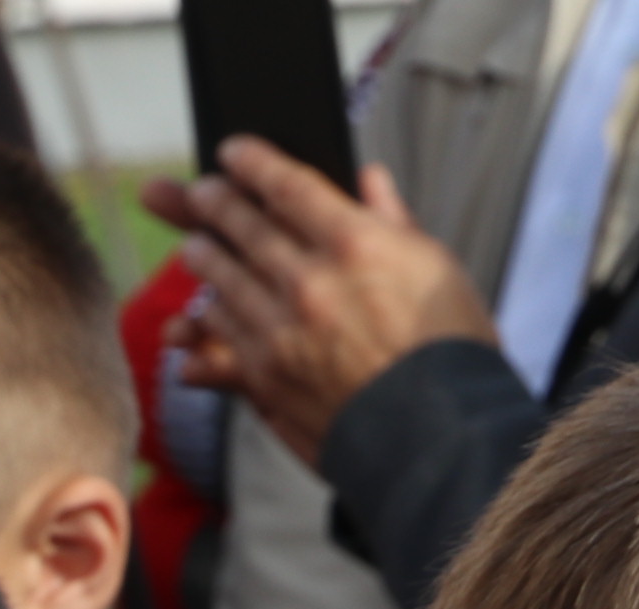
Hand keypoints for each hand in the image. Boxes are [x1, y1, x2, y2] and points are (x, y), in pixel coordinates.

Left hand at [144, 145, 500, 462]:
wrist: (435, 429)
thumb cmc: (447, 343)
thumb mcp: (433, 266)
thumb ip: (391, 221)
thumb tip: (368, 179)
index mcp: (355, 244)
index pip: (287, 186)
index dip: (253, 163)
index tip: (232, 150)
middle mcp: (307, 282)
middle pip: (240, 229)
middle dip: (211, 204)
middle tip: (198, 193)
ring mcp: (277, 331)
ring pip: (218, 282)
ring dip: (202, 260)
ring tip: (194, 247)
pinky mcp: (261, 376)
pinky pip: (214, 342)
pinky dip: (200, 329)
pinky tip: (192, 319)